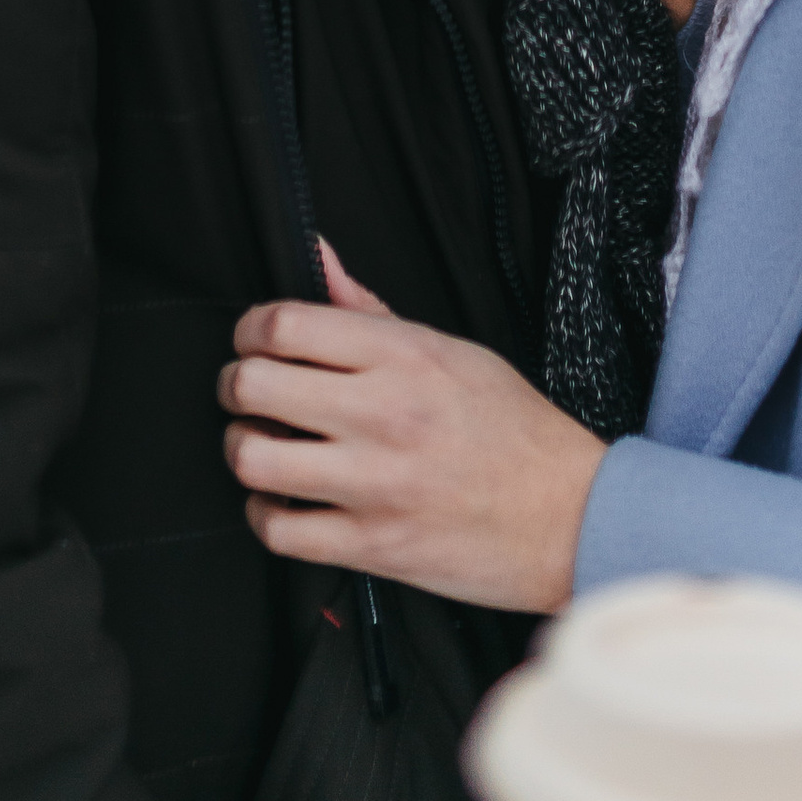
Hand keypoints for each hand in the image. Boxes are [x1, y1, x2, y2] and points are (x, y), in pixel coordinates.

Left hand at [219, 248, 606, 612]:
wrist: (567, 515)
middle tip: (246, 390)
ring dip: (242, 449)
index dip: (250, 329)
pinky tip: (283, 502)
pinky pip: (280, 530)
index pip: (285, 323)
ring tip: (260, 444)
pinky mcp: (373, 545)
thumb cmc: (512, 428)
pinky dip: (265, 515)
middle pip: (255, 384)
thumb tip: (317, 254)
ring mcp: (374, 483)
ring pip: (253, 458)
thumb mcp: (450, 349)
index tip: (253, 339)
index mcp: (403, 356)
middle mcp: (383, 413)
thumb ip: (370, 309)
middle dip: (235, 384)